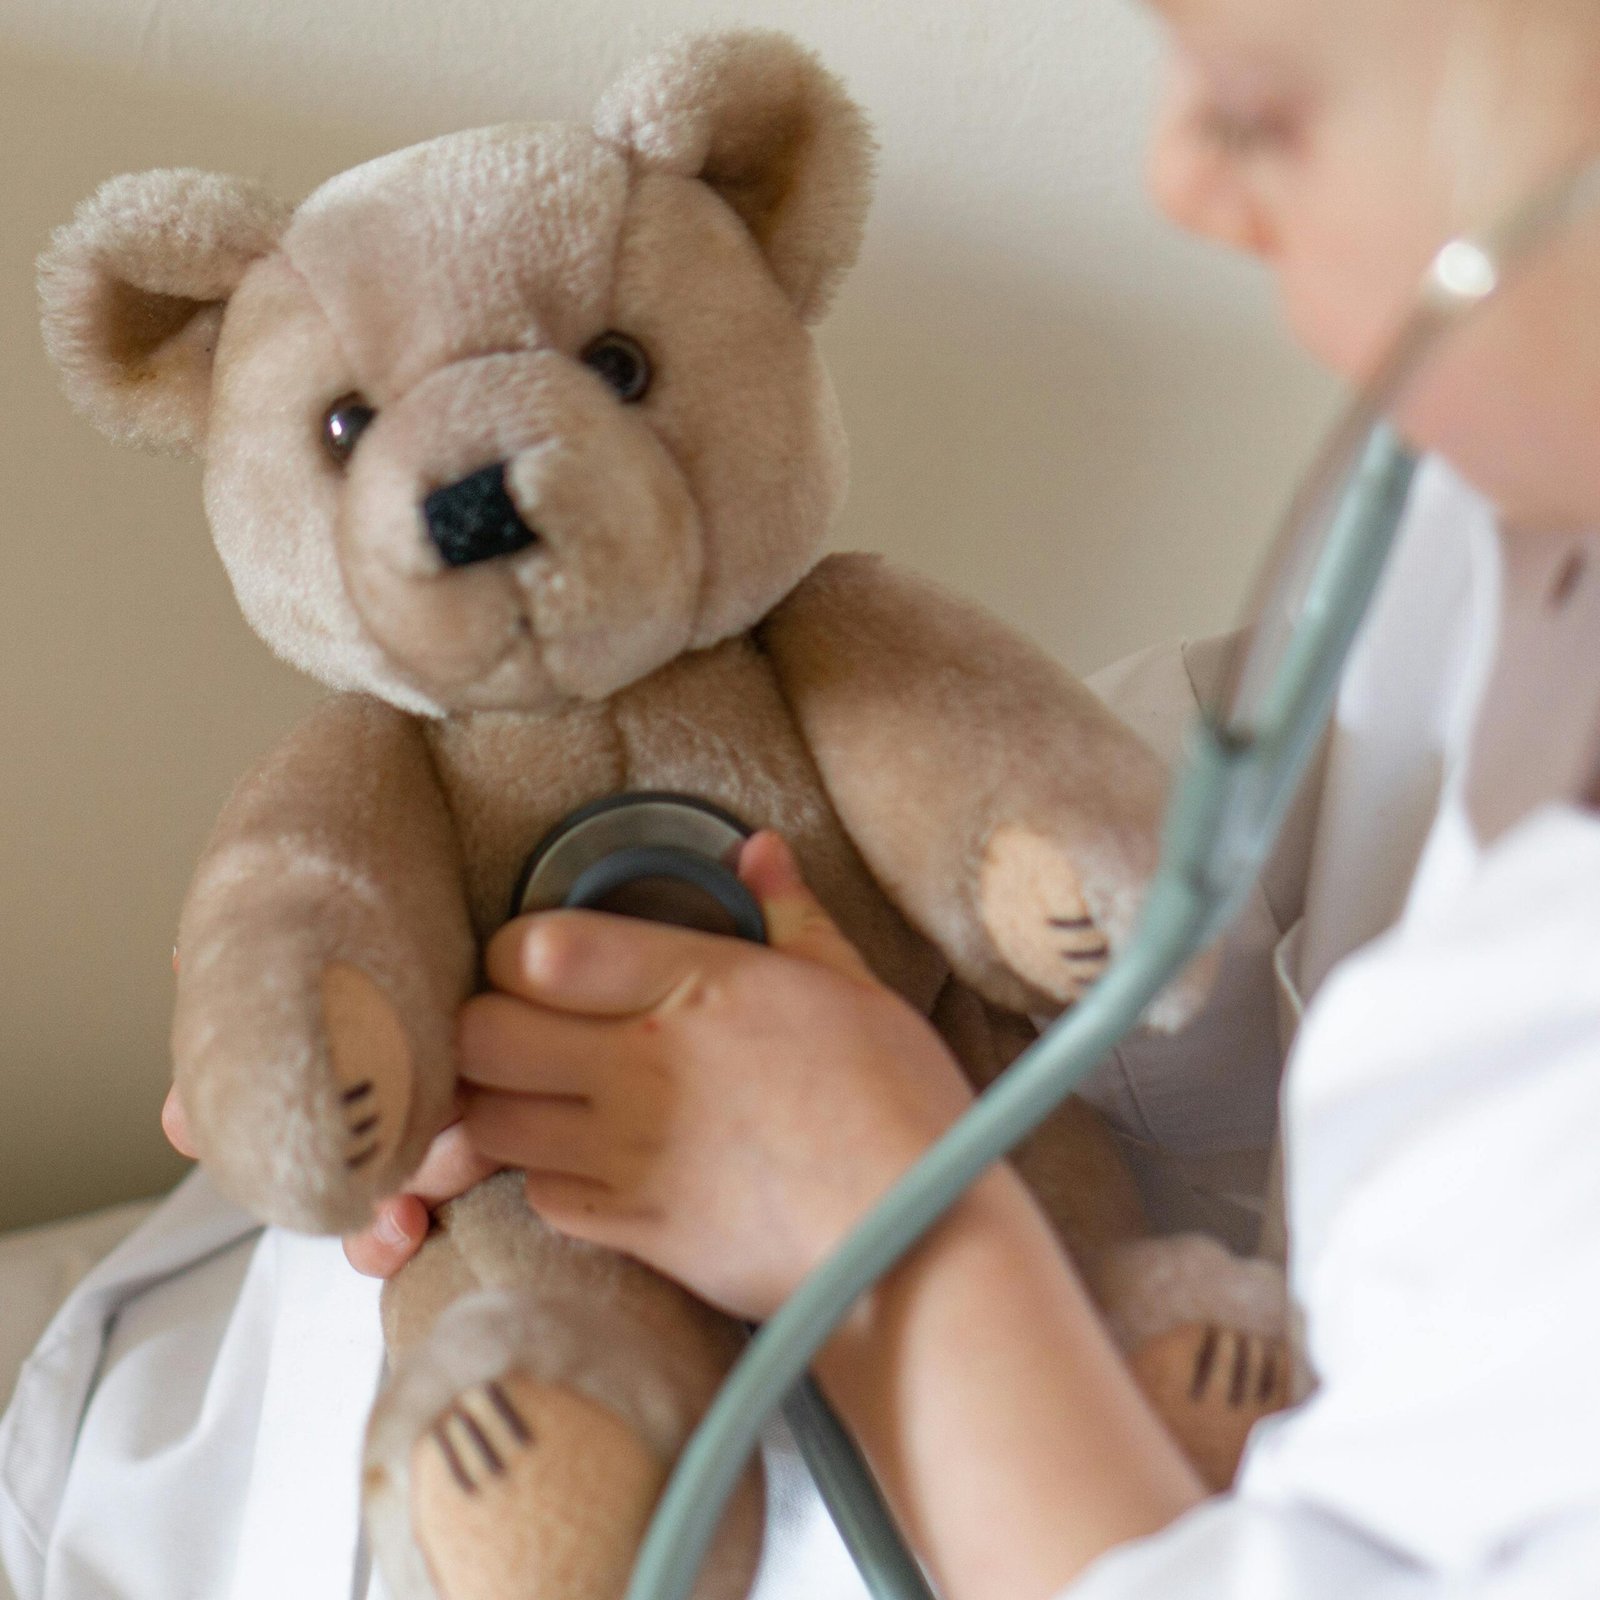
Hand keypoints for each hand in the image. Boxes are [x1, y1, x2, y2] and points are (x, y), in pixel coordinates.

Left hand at [453, 831, 972, 1321]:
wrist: (916, 1249)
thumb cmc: (897, 1108)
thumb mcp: (854, 986)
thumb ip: (790, 914)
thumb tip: (759, 849)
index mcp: (694, 987)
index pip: (533, 951)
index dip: (514, 953)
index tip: (544, 963)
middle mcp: (643, 1066)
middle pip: (481, 1035)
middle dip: (486, 1027)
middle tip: (530, 1030)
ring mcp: (629, 1154)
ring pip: (490, 1121)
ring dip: (502, 1104)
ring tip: (549, 1094)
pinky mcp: (633, 1229)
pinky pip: (539, 1195)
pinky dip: (547, 1177)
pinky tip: (591, 1162)